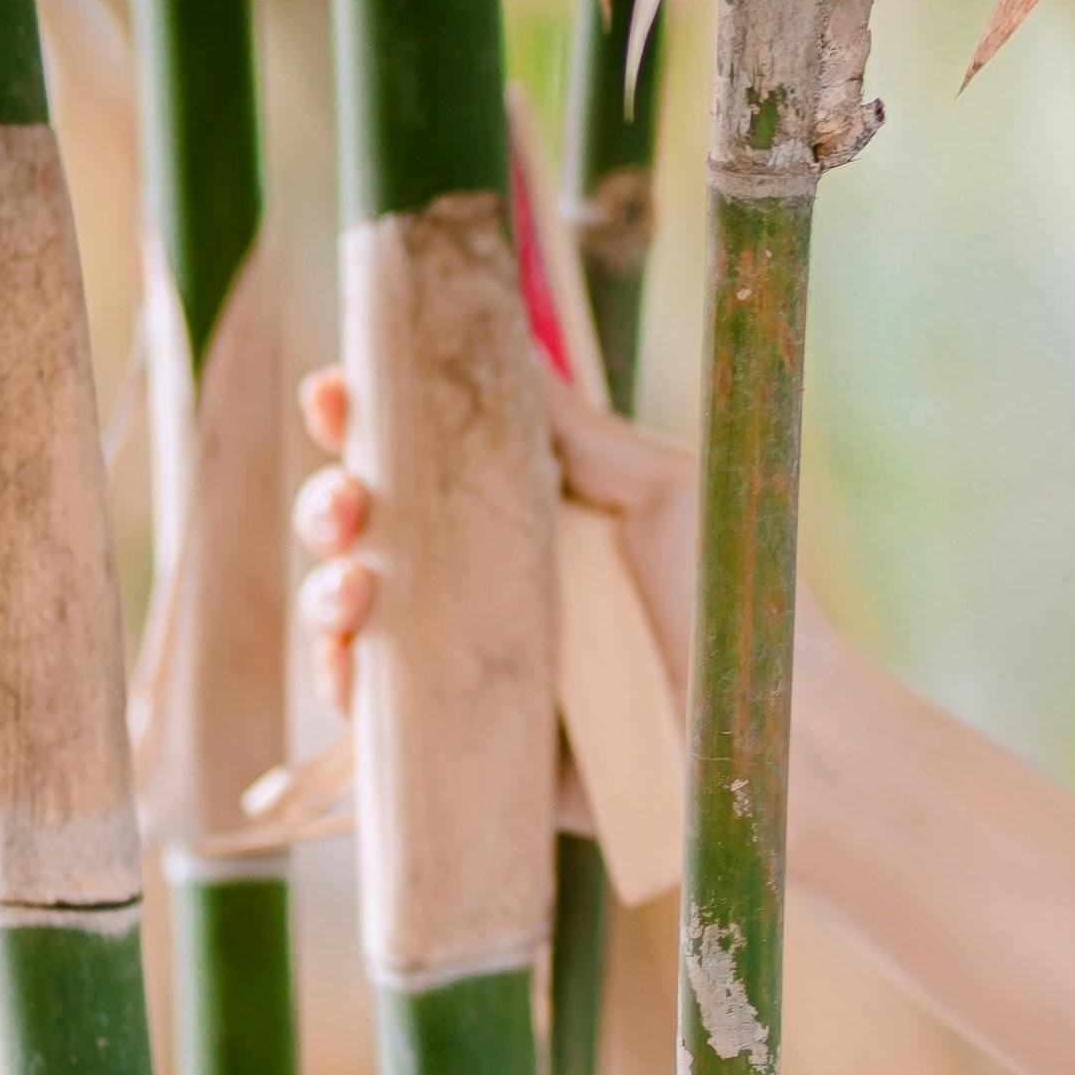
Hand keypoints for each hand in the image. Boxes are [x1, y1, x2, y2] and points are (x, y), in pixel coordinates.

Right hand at [292, 364, 701, 721]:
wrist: (748, 730)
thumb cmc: (722, 604)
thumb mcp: (659, 491)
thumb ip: (576, 428)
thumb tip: (506, 338)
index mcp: (522, 512)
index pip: (421, 458)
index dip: (364, 423)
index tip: (336, 394)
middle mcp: (480, 580)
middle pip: (367, 531)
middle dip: (331, 503)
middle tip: (347, 503)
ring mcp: (462, 657)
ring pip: (351, 614)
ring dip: (326, 591)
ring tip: (353, 588)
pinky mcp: (456, 736)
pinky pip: (372, 709)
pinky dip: (343, 681)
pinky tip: (347, 661)